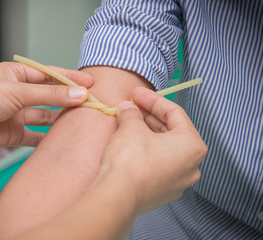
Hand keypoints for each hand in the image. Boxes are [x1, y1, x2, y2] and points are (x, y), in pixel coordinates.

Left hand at [0, 62, 92, 149]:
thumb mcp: (17, 91)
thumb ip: (49, 95)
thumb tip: (79, 94)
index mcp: (17, 75)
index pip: (50, 75)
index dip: (70, 78)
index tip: (91, 83)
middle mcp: (19, 94)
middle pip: (50, 96)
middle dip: (69, 99)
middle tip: (91, 103)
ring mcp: (17, 114)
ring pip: (45, 116)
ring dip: (61, 118)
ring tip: (81, 121)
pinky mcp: (14, 133)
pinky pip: (35, 136)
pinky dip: (47, 139)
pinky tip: (62, 140)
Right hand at [99, 87, 206, 214]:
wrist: (118, 196)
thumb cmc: (131, 159)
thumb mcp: (131, 127)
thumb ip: (132, 112)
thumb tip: (128, 107)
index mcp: (192, 145)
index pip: (174, 113)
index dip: (153, 99)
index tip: (136, 93)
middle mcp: (191, 165)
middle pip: (171, 131)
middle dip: (149, 116)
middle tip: (131, 106)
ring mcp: (178, 182)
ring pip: (164, 149)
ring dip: (147, 133)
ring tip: (128, 122)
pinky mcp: (163, 192)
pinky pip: (158, 164)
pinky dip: (146, 151)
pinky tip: (130, 144)